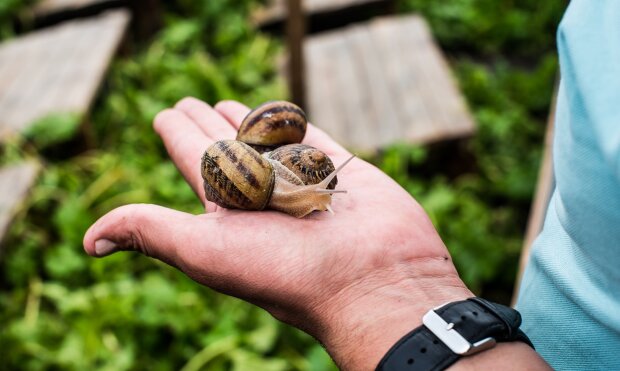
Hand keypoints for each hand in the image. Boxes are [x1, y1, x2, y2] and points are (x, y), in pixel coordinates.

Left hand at [83, 97, 471, 369]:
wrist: (373, 279)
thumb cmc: (289, 272)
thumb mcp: (208, 252)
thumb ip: (152, 232)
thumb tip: (90, 241)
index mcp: (229, 211)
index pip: (194, 161)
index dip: (177, 134)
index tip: (166, 113)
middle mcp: (263, 196)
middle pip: (228, 149)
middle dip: (207, 124)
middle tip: (191, 104)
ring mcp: (303, 182)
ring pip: (269, 144)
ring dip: (248, 123)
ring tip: (229, 105)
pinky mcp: (341, 172)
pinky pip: (312, 141)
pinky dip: (295, 128)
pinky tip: (281, 114)